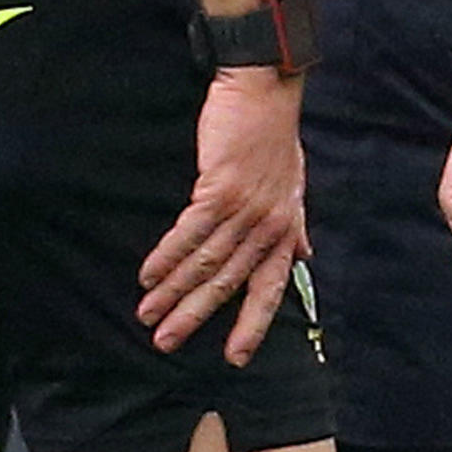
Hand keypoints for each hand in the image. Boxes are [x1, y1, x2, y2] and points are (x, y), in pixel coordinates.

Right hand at [138, 66, 307, 364]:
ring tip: (147, 313)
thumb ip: (294, 225)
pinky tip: (148, 274)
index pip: (270, 288)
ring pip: (205, 262)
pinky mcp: (221, 189)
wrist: (264, 93)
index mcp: (286, 229)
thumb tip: (304, 255)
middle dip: (194, 316)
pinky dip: (167, 256)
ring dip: (172, 291)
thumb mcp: (294, 186)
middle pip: (229, 283)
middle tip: (166, 343)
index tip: (235, 358)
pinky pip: (189, 233)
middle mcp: (269, 225)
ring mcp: (246, 208)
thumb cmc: (275, 139)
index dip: (253, 324)